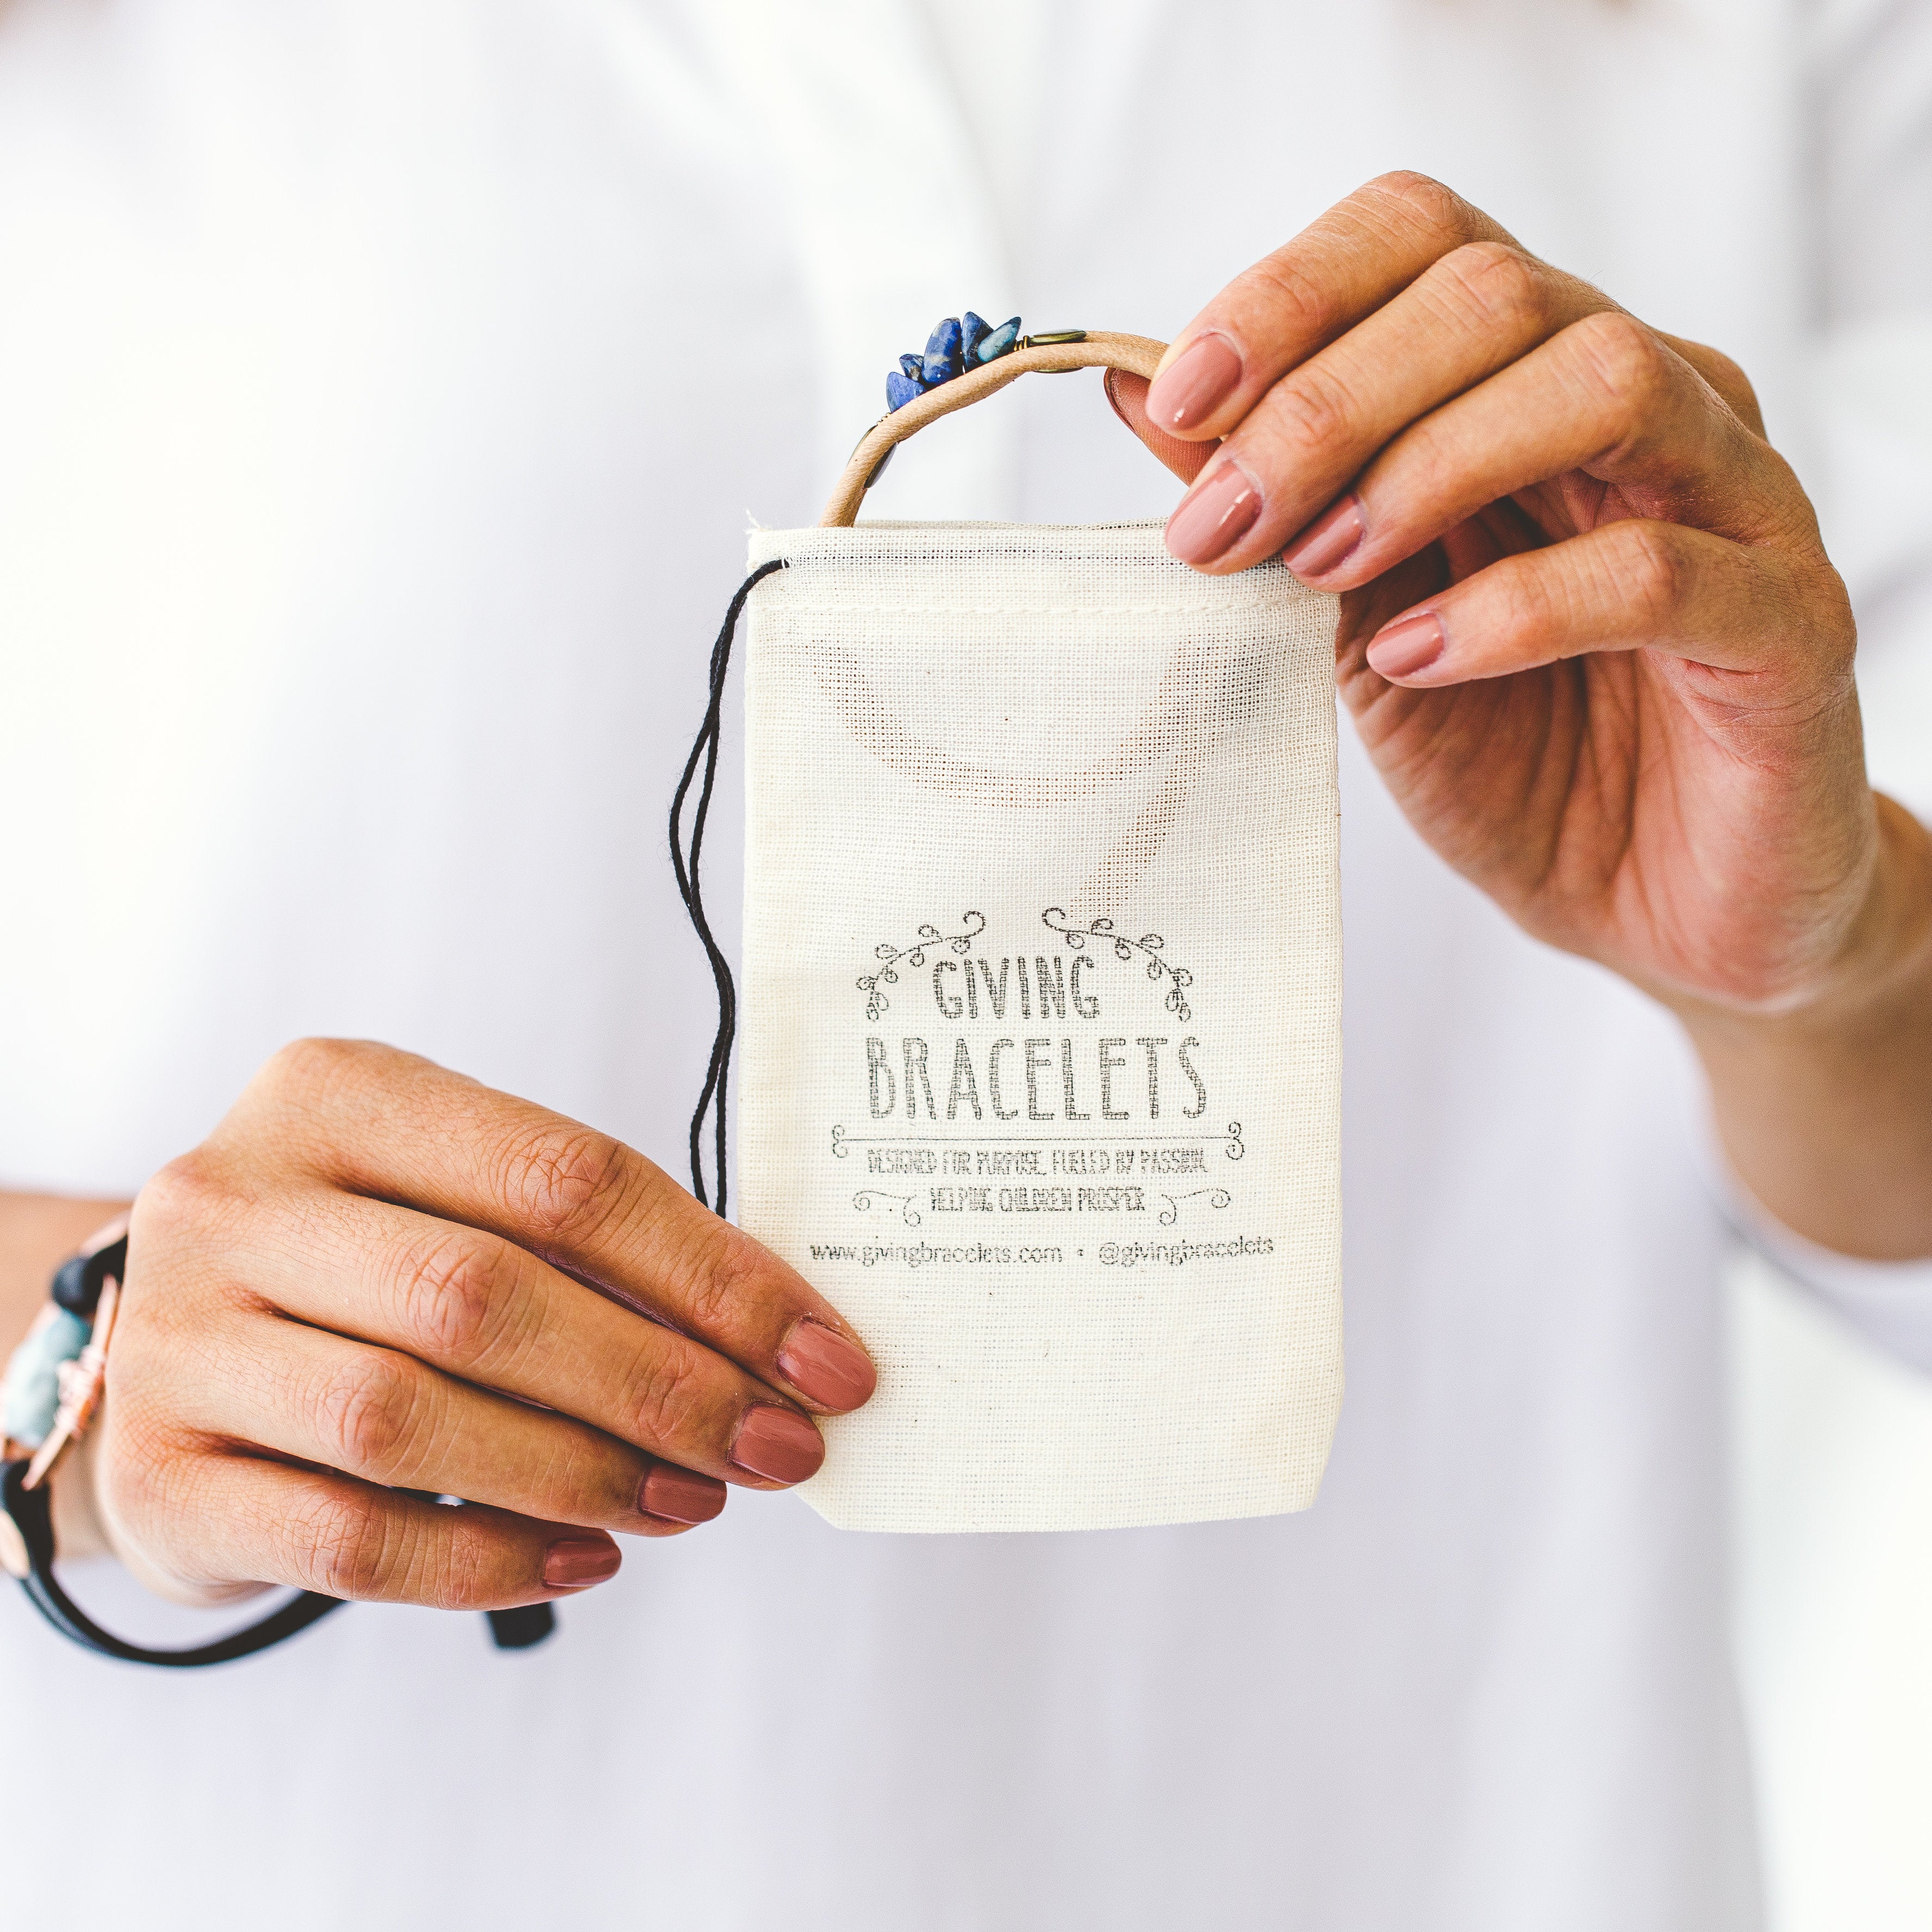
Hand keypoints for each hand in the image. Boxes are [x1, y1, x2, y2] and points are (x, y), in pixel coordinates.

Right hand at [84, 1040, 874, 1607]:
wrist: (160, 1348)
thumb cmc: (358, 1261)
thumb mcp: (450, 1198)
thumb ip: (583, 1247)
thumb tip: (776, 1345)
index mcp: (337, 1092)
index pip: (565, 1178)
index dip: (715, 1276)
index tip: (824, 1357)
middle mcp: (235, 1197)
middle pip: (490, 1297)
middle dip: (665, 1385)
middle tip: (776, 1446)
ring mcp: (180, 1337)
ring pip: (413, 1418)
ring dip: (586, 1472)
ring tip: (696, 1500)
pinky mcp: (160, 1476)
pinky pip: (349, 1540)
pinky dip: (488, 1560)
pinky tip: (586, 1556)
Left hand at [1108, 173, 1931, 1256]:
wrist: (1652, 907)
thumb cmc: (1514, 754)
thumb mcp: (1358, 621)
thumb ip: (1280, 504)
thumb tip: (1137, 387)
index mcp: (1539, 380)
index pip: (1428, 237)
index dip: (1292, 294)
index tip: (1179, 402)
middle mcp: (1655, 403)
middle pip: (1497, 292)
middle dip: (1324, 402)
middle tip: (1221, 526)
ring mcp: (1739, 502)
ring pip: (1602, 381)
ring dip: (1423, 470)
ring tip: (1318, 573)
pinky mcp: (1789, 624)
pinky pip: (1659, 571)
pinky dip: (1514, 609)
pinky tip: (1416, 660)